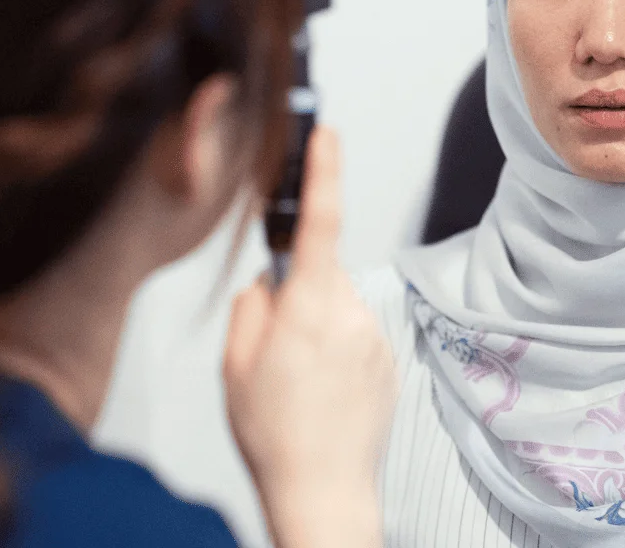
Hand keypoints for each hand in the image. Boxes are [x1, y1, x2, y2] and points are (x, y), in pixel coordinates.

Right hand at [223, 126, 395, 547]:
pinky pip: (355, 331)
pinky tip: (324, 386)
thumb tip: (271, 280)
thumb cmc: (273, 431)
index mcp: (310, 307)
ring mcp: (374, 337)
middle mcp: (351, 313)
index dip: (326, 171)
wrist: (324, 490)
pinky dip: (337, 346)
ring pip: (337, 304)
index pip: (322, 222)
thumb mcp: (236, 363)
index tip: (328, 133)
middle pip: (321, 271)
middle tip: (278, 342)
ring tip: (302, 375)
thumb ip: (252, 304)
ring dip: (318, 322)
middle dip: (299, 289)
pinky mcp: (388, 357)